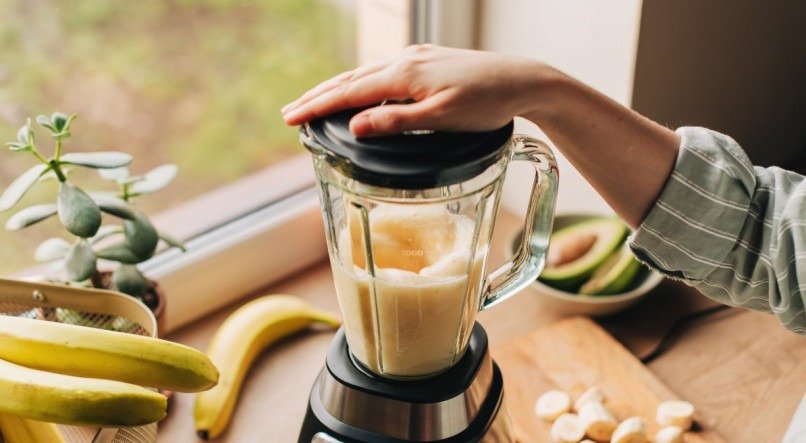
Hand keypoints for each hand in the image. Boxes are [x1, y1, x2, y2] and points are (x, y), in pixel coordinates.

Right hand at [281, 44, 558, 135]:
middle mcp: (405, 61)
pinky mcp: (427, 62)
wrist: (522, 80)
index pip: (349, 92)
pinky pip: (382, 72)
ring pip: (365, 74)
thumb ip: (398, 122)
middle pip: (350, 79)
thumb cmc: (487, 102)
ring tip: (313, 102)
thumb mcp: (442, 118)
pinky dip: (360, 83)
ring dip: (336, 89)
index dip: (317, 107)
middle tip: (288, 112)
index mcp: (404, 76)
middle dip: (317, 96)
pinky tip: (359, 91)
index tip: (290, 119)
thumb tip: (355, 125)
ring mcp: (416, 59)